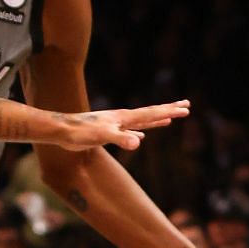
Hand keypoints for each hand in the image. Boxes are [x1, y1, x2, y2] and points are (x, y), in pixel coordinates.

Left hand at [56, 100, 188, 152]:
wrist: (62, 131)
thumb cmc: (81, 132)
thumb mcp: (103, 136)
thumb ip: (121, 138)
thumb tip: (139, 142)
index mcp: (124, 118)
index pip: (152, 112)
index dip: (169, 111)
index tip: (186, 108)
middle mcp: (122, 118)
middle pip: (151, 112)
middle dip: (169, 110)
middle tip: (186, 106)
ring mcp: (116, 124)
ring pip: (142, 121)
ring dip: (157, 119)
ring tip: (169, 117)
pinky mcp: (108, 132)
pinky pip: (129, 131)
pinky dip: (138, 132)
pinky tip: (141, 136)